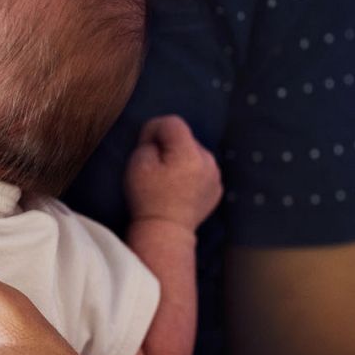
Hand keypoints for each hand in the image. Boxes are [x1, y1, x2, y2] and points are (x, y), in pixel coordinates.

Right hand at [125, 115, 221, 230]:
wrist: (165, 232)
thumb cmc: (148, 198)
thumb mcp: (137, 163)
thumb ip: (149, 142)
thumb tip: (158, 139)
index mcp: (189, 152)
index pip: (172, 122)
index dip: (154, 129)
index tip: (144, 145)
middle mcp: (208, 160)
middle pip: (185, 138)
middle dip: (169, 146)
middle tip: (155, 166)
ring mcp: (215, 175)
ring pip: (195, 153)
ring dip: (181, 159)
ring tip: (168, 179)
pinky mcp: (217, 189)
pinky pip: (202, 170)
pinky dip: (191, 174)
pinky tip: (179, 189)